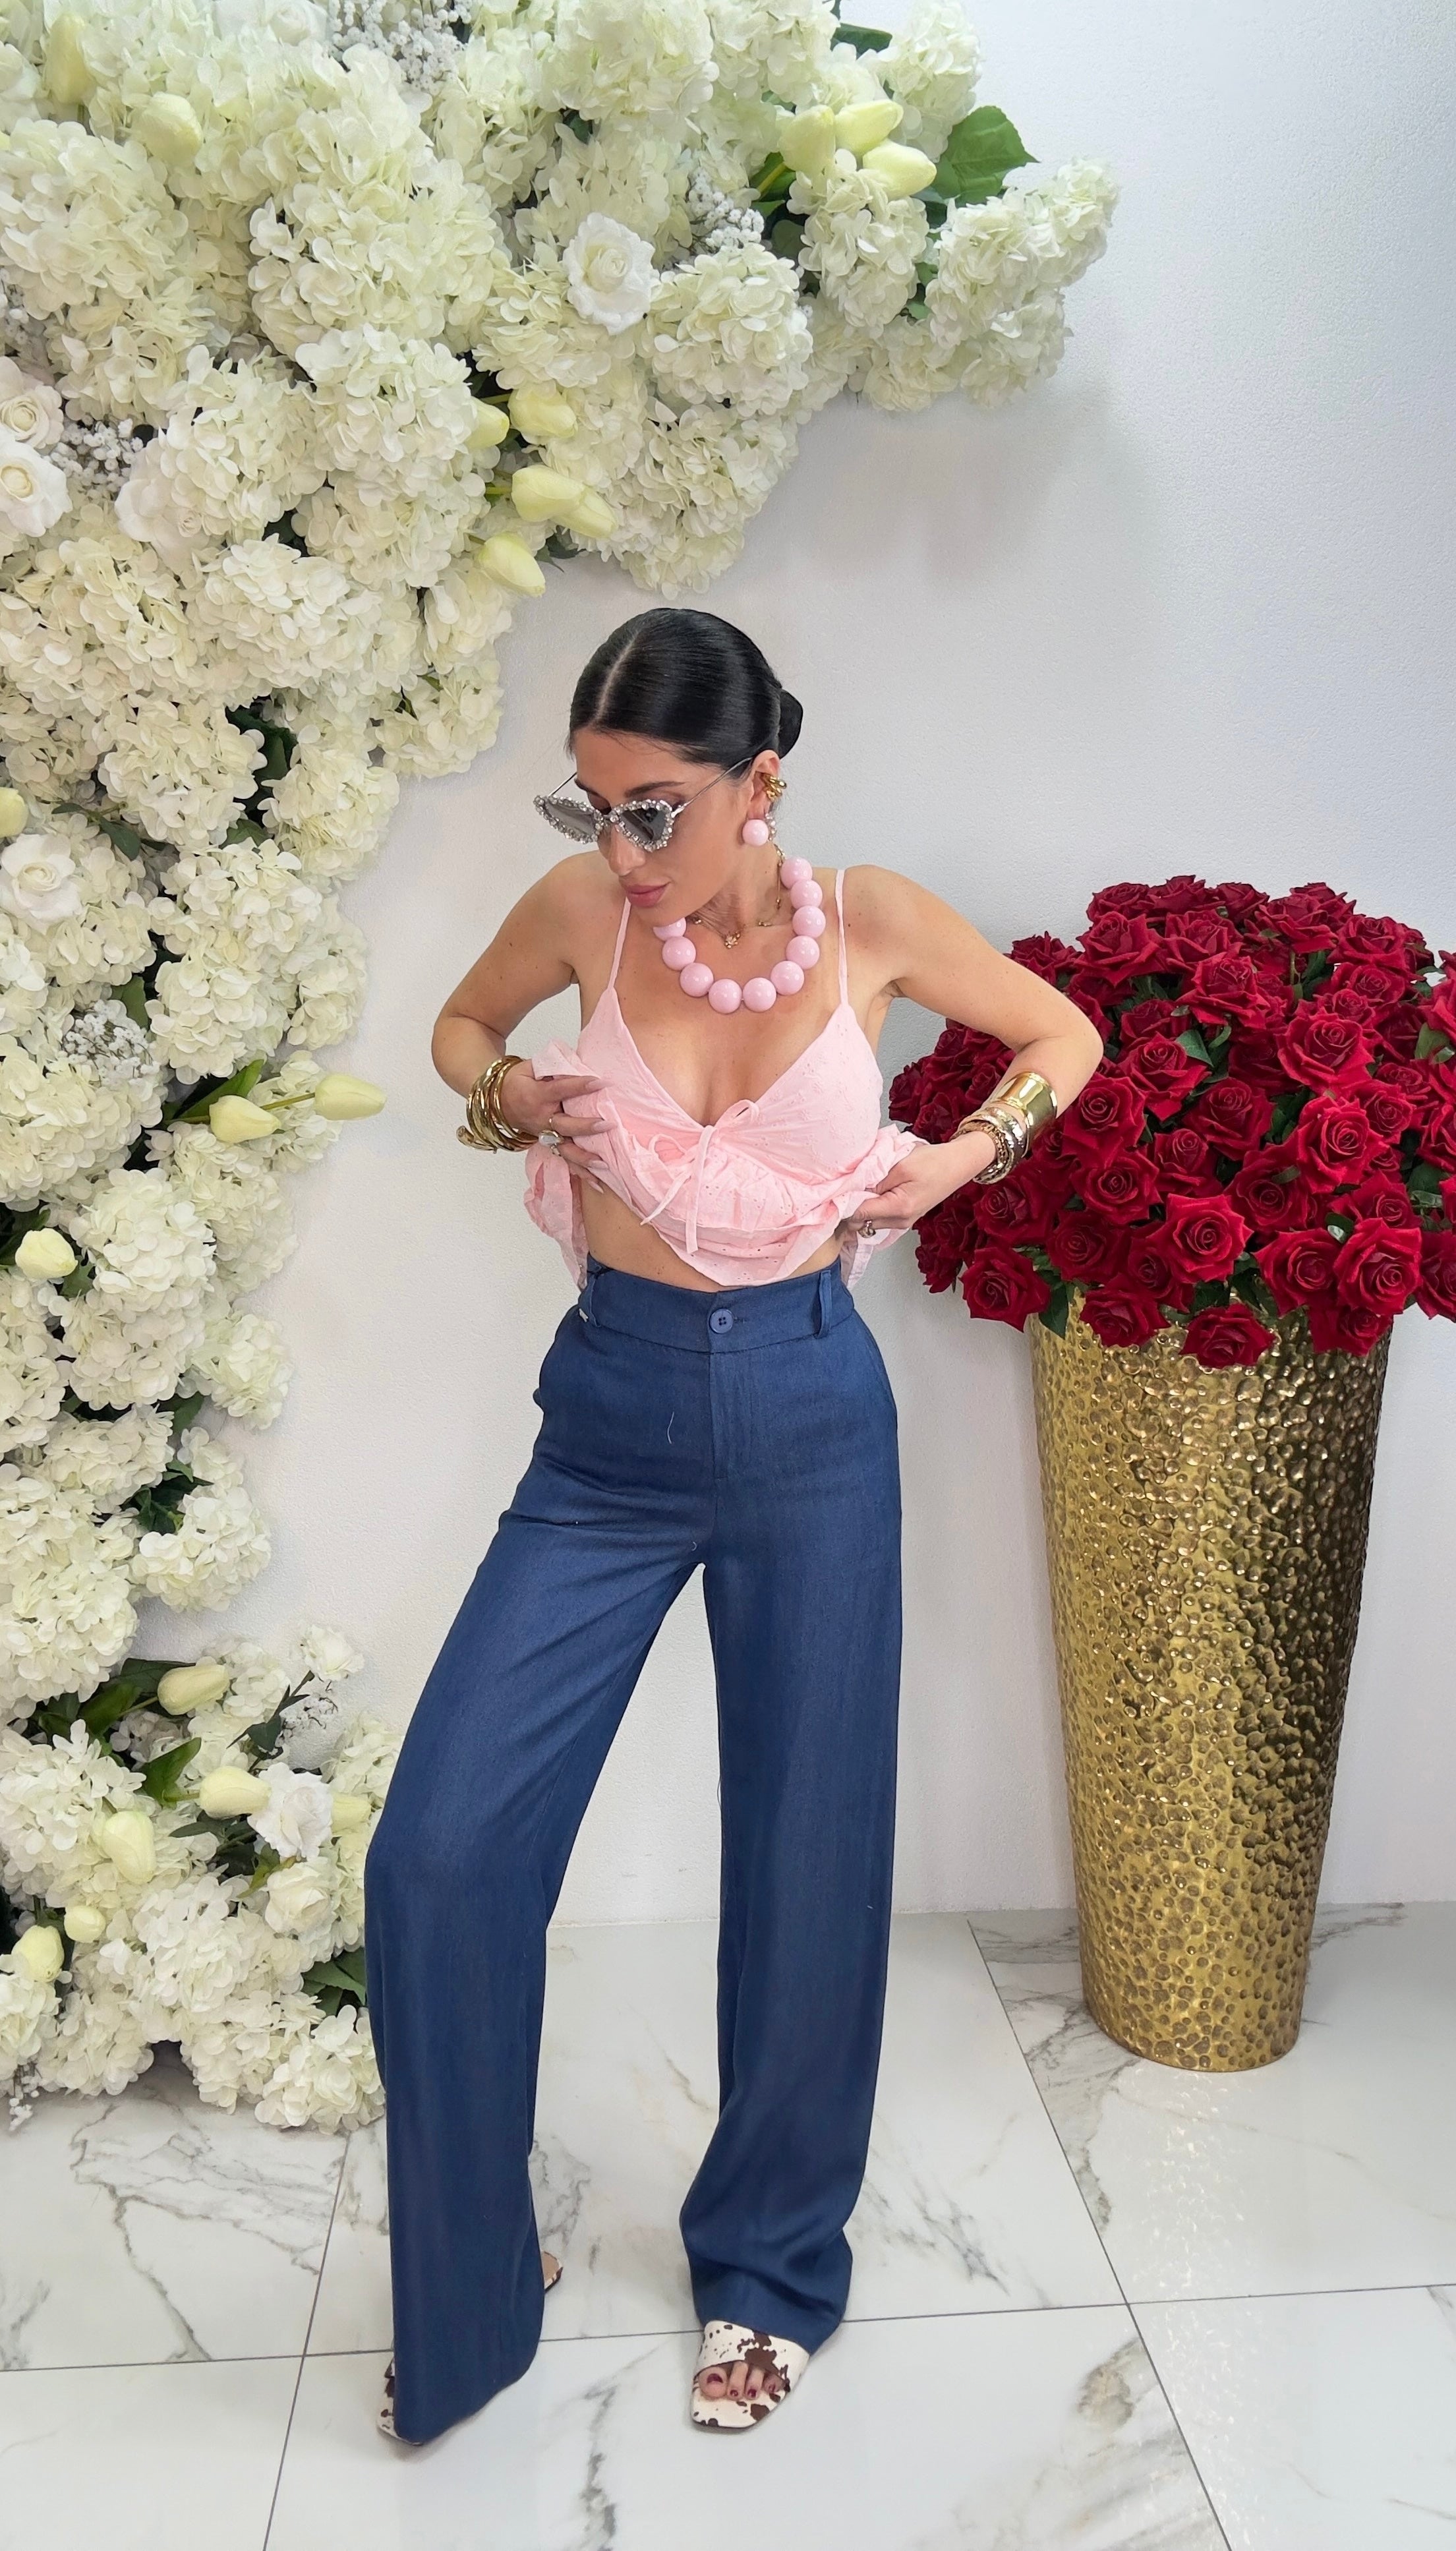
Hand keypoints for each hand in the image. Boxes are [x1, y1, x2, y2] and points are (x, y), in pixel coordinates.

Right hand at [500, 1063, 609, 1189]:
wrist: (496, 1102)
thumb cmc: (516, 1082)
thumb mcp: (529, 1068)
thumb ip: (553, 1066)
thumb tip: (579, 1062)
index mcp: (537, 1096)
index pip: (562, 1089)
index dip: (580, 1085)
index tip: (601, 1082)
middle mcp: (541, 1118)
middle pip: (565, 1125)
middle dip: (585, 1126)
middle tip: (606, 1124)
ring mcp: (544, 1134)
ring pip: (565, 1149)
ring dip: (584, 1158)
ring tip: (603, 1164)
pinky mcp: (548, 1144)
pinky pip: (565, 1159)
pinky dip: (580, 1172)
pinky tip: (597, 1182)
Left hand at [841, 1128, 999, 1235]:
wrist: (958, 1164)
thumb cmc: (933, 1161)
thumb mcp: (900, 1165)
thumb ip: (875, 1179)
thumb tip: (851, 1189)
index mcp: (898, 1208)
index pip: (858, 1213)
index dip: (842, 1203)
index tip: (833, 1190)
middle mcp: (900, 1221)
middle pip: (860, 1222)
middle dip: (849, 1206)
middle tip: (844, 1186)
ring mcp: (903, 1222)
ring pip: (868, 1221)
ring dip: (859, 1206)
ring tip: (858, 1187)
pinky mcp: (904, 1218)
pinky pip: (879, 1217)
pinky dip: (870, 1207)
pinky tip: (871, 1192)